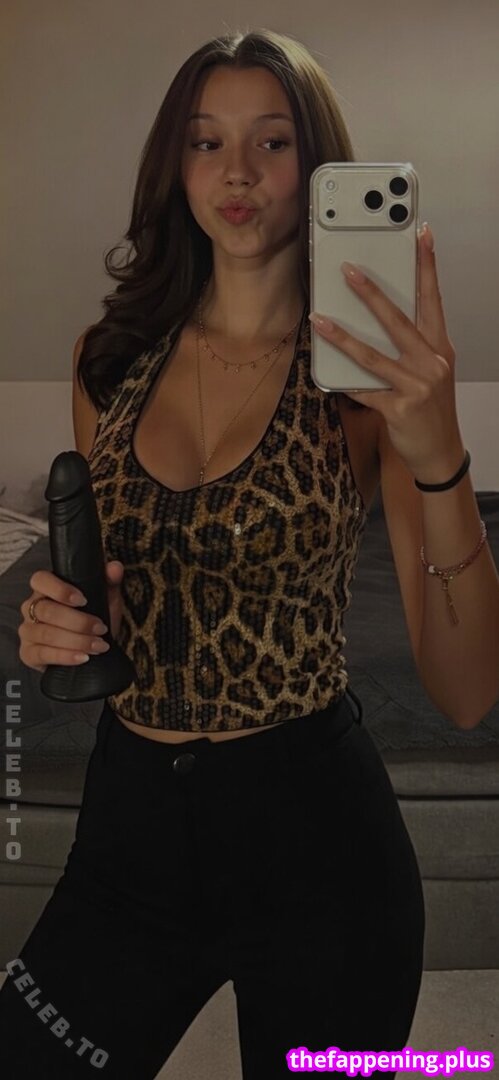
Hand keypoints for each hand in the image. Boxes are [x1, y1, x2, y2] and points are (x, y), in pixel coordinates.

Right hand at [18, 561, 124, 673]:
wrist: (92, 649)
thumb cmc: (94, 617)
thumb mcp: (105, 598)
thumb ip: (109, 581)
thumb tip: (115, 567)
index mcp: (45, 589)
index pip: (40, 580)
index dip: (59, 589)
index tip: (83, 600)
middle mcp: (32, 607)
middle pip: (47, 610)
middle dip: (78, 622)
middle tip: (101, 628)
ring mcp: (27, 631)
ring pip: (46, 634)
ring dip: (76, 641)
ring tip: (98, 645)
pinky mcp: (28, 653)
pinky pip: (42, 654)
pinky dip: (65, 656)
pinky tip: (83, 657)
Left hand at [309, 225, 464, 481]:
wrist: (439, 452)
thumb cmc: (431, 409)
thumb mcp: (431, 373)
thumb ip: (412, 348)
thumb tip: (376, 324)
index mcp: (439, 348)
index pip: (433, 299)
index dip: (428, 266)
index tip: (422, 235)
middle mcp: (431, 363)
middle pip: (397, 321)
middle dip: (371, 294)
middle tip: (348, 271)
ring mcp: (416, 386)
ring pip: (373, 356)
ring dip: (342, 337)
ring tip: (319, 320)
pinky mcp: (399, 409)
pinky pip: (365, 392)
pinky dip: (346, 384)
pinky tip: (326, 375)